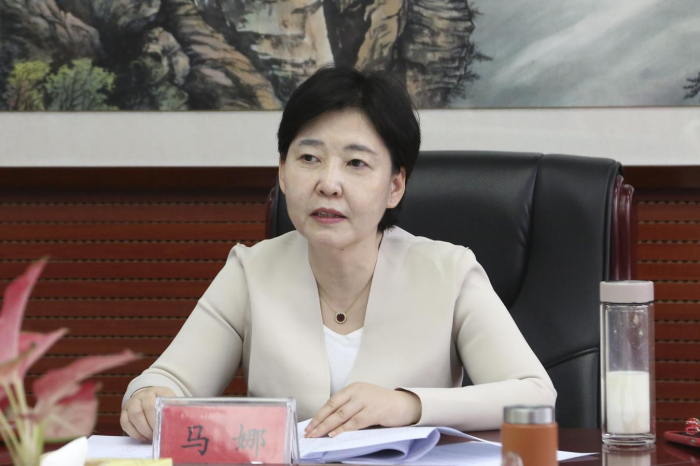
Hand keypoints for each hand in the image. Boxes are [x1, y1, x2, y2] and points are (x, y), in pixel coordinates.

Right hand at [120, 386, 176, 440]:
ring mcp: (132, 402)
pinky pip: (125, 423)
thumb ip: (175, 409)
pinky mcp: (124, 411)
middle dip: (149, 426)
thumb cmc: (163, 403)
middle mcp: (143, 395)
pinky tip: (143, 437)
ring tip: (150, 437)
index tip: (161, 428)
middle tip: (156, 435)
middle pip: (142, 410)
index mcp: (157, 391)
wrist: (149, 397)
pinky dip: (134, 433)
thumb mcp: (171, 402)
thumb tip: (181, 421)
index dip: (156, 418)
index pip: (154, 404)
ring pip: (132, 416)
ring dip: (142, 430)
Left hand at [304, 382, 421, 437]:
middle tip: (309, 433)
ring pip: (341, 415)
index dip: (319, 415)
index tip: (309, 426)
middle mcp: (357, 392)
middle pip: (333, 408)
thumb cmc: (381, 403)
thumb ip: (348, 406)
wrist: (403, 404)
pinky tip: (334, 434)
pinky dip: (342, 429)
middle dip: (319, 422)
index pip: (331, 402)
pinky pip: (354, 422)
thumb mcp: (362, 399)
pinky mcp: (373, 412)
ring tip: (317, 435)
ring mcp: (365, 401)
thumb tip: (327, 422)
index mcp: (352, 388)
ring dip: (327, 427)